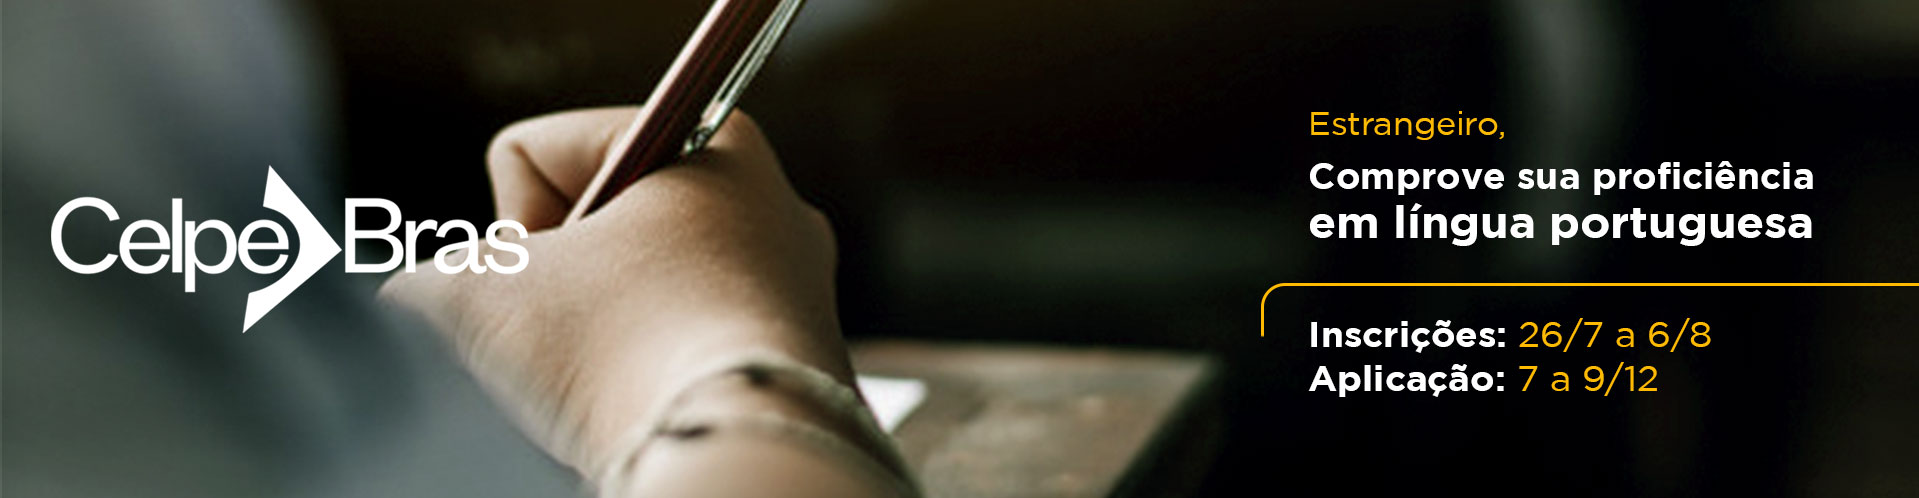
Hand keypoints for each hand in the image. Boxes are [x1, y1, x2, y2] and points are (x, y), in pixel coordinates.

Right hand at [379, 108, 852, 474]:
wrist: (730, 459)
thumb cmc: (616, 349)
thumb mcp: (476, 291)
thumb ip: (433, 273)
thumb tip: (430, 301)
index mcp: (711, 145)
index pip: (536, 153)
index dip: (508, 223)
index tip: (543, 276)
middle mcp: (768, 205)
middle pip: (593, 229)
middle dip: (559, 285)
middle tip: (568, 333)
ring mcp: (792, 290)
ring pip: (634, 299)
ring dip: (597, 338)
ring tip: (609, 381)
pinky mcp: (793, 369)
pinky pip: (679, 357)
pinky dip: (646, 383)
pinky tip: (648, 414)